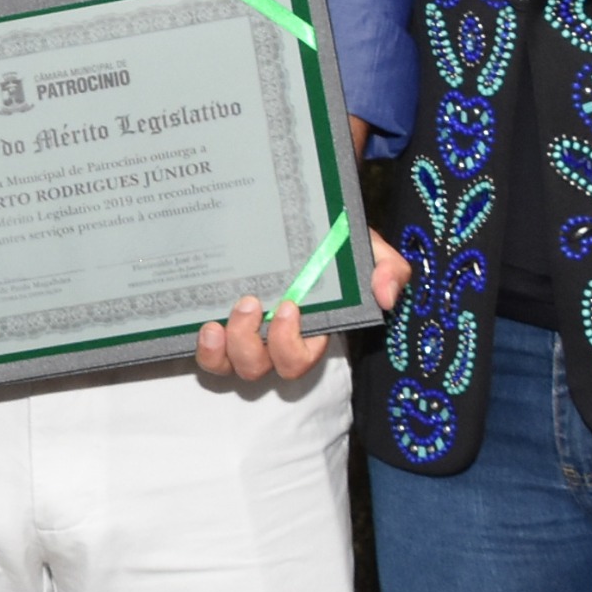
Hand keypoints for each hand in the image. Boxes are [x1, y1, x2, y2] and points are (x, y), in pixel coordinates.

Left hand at [193, 233, 409, 384]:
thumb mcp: (364, 248)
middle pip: (262, 368)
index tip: (290, 306)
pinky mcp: (217, 331)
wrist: (292, 223)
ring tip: (217, 321)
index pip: (302, 357)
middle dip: (251, 343)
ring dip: (223, 351)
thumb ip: (386, 268)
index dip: (292, 344)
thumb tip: (385, 294)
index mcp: (309, 329)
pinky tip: (204, 325)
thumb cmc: (330, 244)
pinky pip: (209, 359)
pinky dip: (205, 350)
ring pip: (231, 367)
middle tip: (250, 303)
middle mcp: (273, 342)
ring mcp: (242, 339)